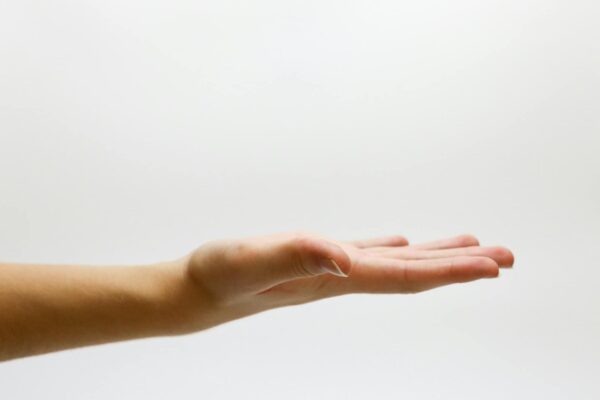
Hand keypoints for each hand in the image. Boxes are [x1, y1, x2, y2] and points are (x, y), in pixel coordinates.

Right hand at [182, 232, 513, 329]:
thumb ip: (294, 256)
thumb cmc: (215, 277)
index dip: (449, 270)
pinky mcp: (312, 261)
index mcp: (331, 280)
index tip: (492, 265)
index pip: (403, 276)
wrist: (193, 294)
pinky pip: (363, 253)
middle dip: (459, 266)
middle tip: (504, 257)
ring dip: (433, 257)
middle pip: (411, 273)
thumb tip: (344, 257)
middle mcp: (338, 278)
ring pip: (392, 263)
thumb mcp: (249, 261)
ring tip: (468, 249)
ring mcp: (327, 271)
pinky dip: (392, 249)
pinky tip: (400, 244)